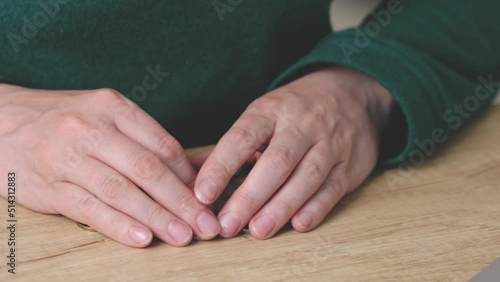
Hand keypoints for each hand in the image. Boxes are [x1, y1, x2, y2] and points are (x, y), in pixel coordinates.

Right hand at [0, 84, 219, 246]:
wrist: (1, 120)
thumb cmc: (66, 121)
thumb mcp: (106, 116)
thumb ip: (149, 141)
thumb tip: (200, 166)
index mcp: (112, 107)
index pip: (162, 145)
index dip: (188, 176)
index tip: (207, 199)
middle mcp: (90, 128)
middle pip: (147, 169)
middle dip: (182, 201)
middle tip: (206, 224)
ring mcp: (67, 156)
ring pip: (121, 190)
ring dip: (156, 217)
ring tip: (183, 236)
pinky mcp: (47, 184)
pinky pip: (88, 208)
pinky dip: (118, 224)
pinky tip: (142, 238)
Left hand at [194, 67, 393, 238]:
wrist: (351, 92)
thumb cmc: (294, 109)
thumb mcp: (263, 112)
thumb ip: (231, 145)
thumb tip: (190, 173)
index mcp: (271, 110)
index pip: (242, 137)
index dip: (221, 166)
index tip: (201, 194)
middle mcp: (302, 124)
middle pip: (276, 161)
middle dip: (250, 196)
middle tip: (227, 224)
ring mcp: (331, 143)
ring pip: (307, 176)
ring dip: (281, 206)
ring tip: (257, 230)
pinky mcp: (351, 164)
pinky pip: (334, 187)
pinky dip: (316, 208)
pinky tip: (298, 224)